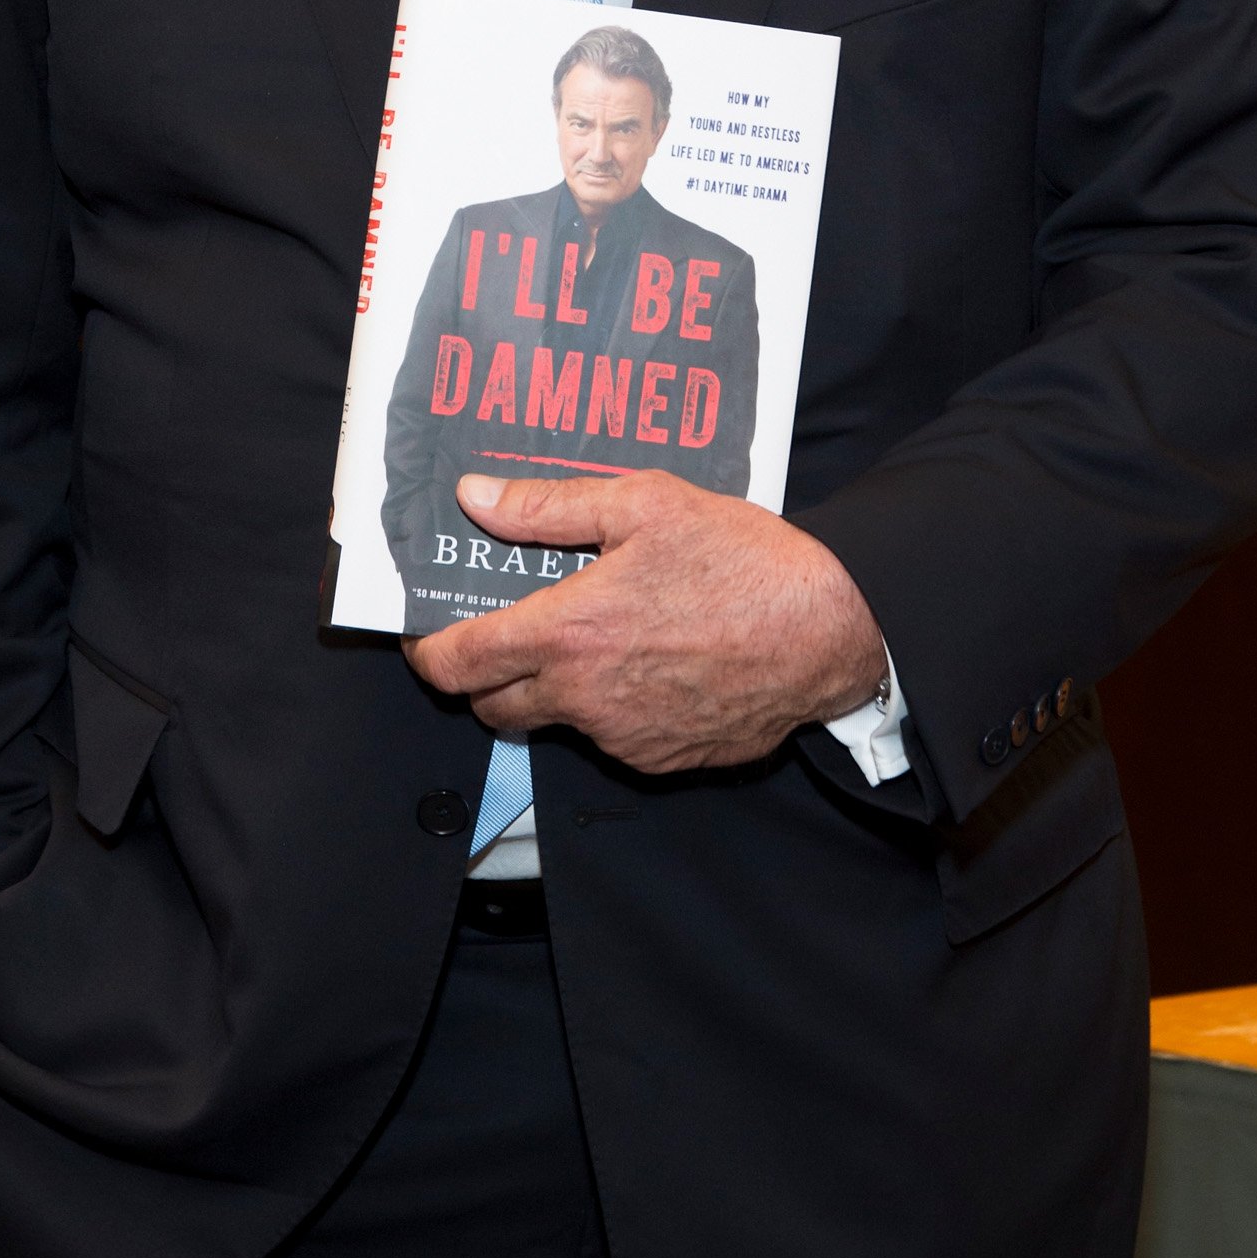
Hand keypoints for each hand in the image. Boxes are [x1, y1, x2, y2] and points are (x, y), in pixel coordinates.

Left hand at [402, 469, 887, 773]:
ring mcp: (622, 736)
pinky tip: (647, 659)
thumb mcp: (643, 504)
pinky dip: (608, 705)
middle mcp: (584, 696)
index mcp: (567, 632)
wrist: (830, 630)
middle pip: (491, 707)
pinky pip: (609, 736)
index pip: (458, 663)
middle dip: (482, 674)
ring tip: (594, 632)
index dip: (427, 651)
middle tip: (505, 629)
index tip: (426, 632)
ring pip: (554, 721)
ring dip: (552, 687)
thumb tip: (475, 497)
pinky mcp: (660, 760)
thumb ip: (547, 507)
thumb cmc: (742, 560)